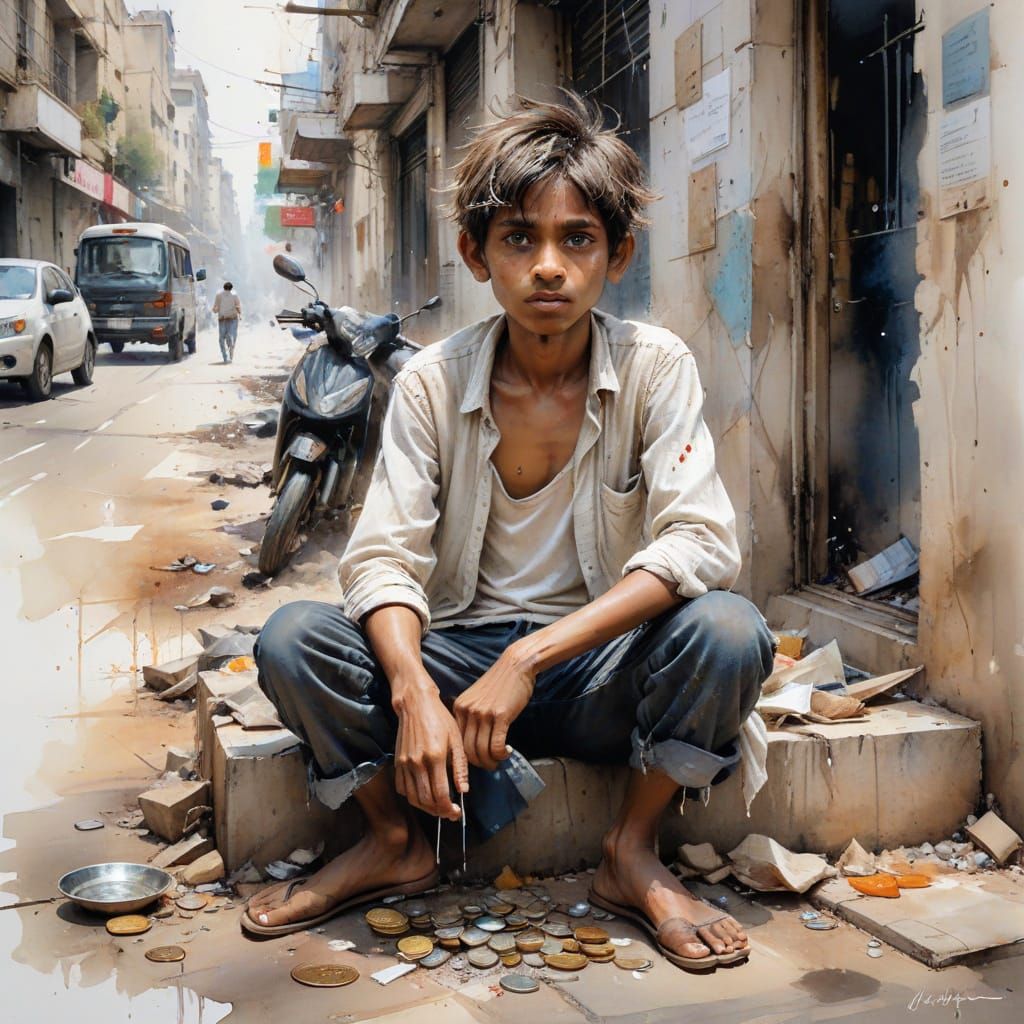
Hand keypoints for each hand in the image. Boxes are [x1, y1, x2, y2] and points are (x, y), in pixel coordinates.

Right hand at [394, 688, 468, 820]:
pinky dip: (413, 797)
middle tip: (450, 814)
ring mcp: (404, 763)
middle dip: (439, 812)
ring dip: (426, 808)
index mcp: (434, 757)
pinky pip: (403, 789)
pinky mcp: (397, 762)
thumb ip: (460, 767)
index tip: (457, 813)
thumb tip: (463, 790)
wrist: (416, 705)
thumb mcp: (456, 740)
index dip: (449, 809)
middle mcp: (417, 763)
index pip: (440, 795)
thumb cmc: (440, 719)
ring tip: (439, 807)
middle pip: (426, 801)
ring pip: (413, 798)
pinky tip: (424, 795)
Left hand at [453, 648, 535, 770]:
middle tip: (490, 764)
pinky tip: (508, 751)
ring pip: (482, 751)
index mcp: (459, 707)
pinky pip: (497, 745)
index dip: (466, 756)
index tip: (477, 760)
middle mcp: (467, 711)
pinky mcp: (499, 715)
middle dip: (479, 763)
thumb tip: (472, 743)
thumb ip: (471, 716)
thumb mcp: (477, 698)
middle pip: (467, 750)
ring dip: (491, 761)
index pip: (456, 741)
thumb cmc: (500, 683)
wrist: (516, 665)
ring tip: (499, 759)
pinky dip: (502, 754)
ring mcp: (482, 713)